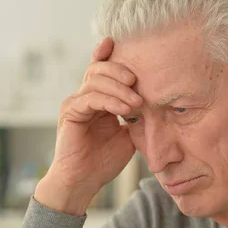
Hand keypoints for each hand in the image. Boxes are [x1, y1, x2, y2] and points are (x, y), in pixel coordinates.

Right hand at [35, 37, 142, 213]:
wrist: (84, 182)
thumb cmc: (104, 162)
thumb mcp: (128, 136)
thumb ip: (136, 117)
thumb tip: (157, 104)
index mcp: (98, 99)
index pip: (103, 70)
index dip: (111, 55)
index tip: (124, 45)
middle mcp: (84, 97)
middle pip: (99, 68)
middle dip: (120, 69)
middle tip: (138, 79)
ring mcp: (75, 103)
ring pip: (95, 80)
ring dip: (119, 88)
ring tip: (136, 101)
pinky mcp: (70, 112)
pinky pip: (90, 98)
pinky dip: (109, 100)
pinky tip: (124, 109)